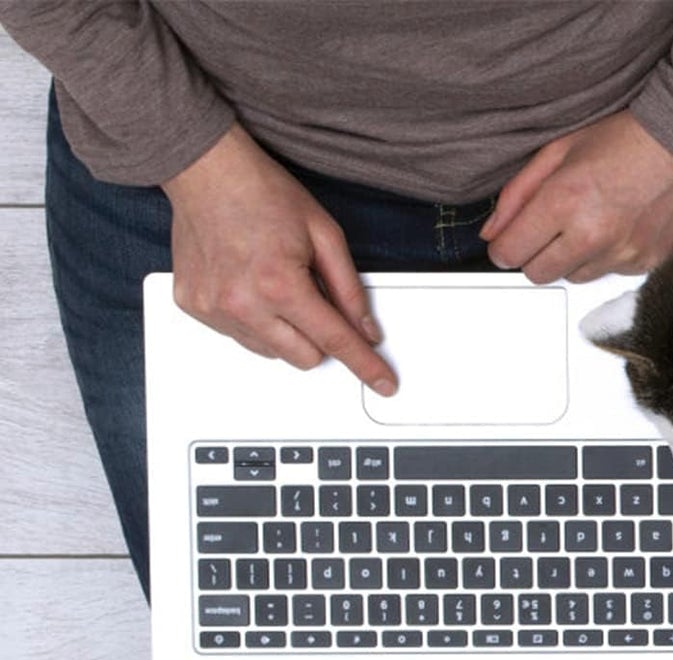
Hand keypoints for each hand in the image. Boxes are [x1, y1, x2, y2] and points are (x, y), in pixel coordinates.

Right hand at [163, 124, 396, 393]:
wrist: (205, 169)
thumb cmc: (261, 193)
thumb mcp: (324, 234)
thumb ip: (349, 289)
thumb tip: (366, 330)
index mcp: (280, 284)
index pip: (335, 341)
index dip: (365, 365)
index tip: (383, 383)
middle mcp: (243, 303)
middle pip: (306, 358)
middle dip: (319, 336)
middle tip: (310, 295)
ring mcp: (215, 309)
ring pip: (273, 352)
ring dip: (284, 329)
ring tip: (273, 281)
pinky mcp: (196, 308)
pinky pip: (241, 337)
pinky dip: (254, 320)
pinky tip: (248, 283)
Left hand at [482, 111, 672, 283]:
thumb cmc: (626, 138)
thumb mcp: (560, 150)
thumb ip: (519, 193)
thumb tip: (492, 231)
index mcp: (564, 200)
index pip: (512, 252)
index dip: (505, 247)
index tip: (510, 242)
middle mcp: (592, 234)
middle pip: (539, 274)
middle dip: (536, 255)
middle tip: (550, 230)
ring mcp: (622, 254)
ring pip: (575, 277)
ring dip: (574, 257)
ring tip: (592, 222)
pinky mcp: (646, 264)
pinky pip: (611, 275)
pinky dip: (609, 257)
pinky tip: (620, 227)